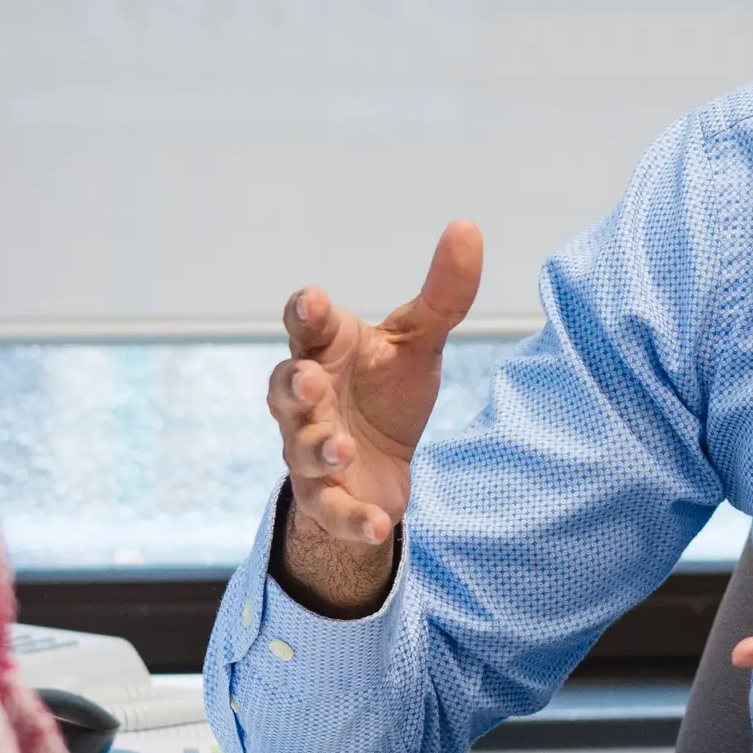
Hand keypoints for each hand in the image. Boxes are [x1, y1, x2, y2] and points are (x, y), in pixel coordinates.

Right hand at [267, 221, 483, 610]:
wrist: (382, 463)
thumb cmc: (387, 390)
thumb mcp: (419, 341)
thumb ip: (443, 292)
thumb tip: (467, 226)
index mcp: (325, 351)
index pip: (304, 325)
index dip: (304, 313)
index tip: (313, 302)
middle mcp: (307, 401)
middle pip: (284, 387)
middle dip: (294, 386)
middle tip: (313, 383)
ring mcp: (310, 450)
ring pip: (300, 450)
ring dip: (317, 448)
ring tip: (341, 446)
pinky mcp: (326, 498)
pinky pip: (330, 511)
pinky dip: (351, 520)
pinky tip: (380, 527)